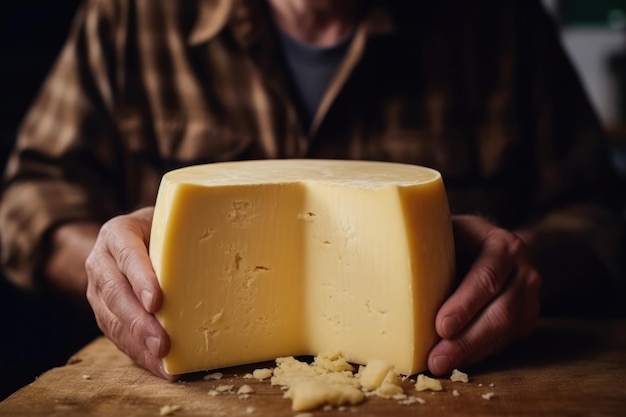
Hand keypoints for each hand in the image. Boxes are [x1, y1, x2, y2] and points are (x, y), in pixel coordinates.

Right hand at [85, 207, 176, 379]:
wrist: (134, 237)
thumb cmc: (164, 229)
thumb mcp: (172, 222)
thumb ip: (187, 233)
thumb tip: (232, 247)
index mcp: (118, 233)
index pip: (127, 255)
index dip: (140, 279)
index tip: (156, 302)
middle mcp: (102, 261)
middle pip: (116, 293)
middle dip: (140, 322)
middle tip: (162, 344)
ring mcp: (98, 290)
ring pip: (113, 320)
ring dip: (139, 344)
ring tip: (163, 361)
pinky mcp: (104, 313)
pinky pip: (118, 336)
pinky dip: (140, 353)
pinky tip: (160, 366)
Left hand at [428, 215, 541, 374]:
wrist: (500, 248)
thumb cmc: (461, 239)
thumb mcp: (447, 231)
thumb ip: (424, 243)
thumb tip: (375, 257)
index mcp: (502, 245)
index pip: (487, 275)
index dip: (465, 303)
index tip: (441, 326)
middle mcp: (523, 271)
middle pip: (500, 311)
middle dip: (466, 339)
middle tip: (437, 358)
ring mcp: (530, 297)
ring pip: (505, 331)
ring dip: (471, 351)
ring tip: (440, 364)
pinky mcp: (527, 319)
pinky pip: (504, 341)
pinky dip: (478, 353)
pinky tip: (455, 360)